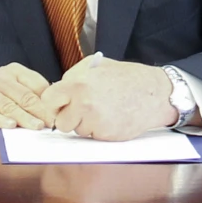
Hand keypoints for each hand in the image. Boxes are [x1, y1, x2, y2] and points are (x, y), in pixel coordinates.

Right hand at [0, 63, 55, 128]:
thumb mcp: (15, 84)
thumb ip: (33, 92)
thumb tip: (58, 107)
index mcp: (15, 71)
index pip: (36, 84)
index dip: (49, 100)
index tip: (59, 114)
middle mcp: (0, 78)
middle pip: (24, 96)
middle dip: (40, 111)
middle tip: (52, 123)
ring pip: (8, 105)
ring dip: (24, 117)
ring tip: (36, 127)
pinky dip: (0, 120)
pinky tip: (10, 125)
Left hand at [46, 58, 174, 140]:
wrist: (153, 94)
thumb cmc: (126, 78)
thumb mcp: (96, 65)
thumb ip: (73, 76)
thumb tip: (57, 89)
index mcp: (78, 83)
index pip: (48, 100)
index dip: (54, 102)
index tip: (61, 103)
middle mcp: (84, 103)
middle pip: (60, 121)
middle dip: (69, 117)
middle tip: (82, 109)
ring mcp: (94, 121)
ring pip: (76, 130)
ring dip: (85, 124)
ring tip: (102, 110)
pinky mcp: (105, 134)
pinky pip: (91, 136)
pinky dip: (98, 130)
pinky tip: (110, 118)